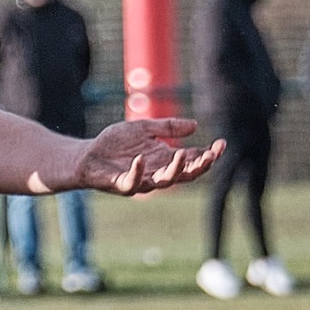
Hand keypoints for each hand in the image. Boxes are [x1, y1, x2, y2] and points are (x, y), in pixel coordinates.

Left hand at [75, 119, 225, 195]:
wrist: (88, 156)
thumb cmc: (115, 144)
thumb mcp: (144, 128)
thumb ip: (168, 127)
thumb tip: (195, 125)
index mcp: (165, 160)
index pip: (193, 159)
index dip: (209, 154)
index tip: (222, 144)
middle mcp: (156, 173)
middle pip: (184, 175)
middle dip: (199, 166)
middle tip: (211, 155)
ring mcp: (140, 181)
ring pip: (163, 182)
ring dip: (175, 170)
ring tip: (183, 155)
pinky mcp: (121, 184)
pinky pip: (132, 183)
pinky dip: (138, 172)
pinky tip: (142, 159)